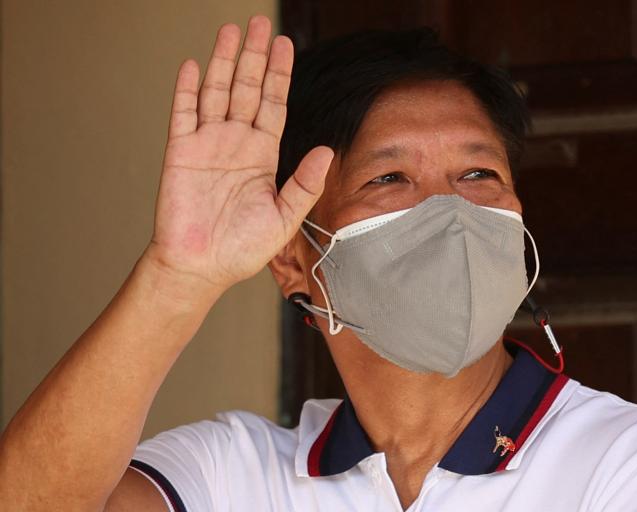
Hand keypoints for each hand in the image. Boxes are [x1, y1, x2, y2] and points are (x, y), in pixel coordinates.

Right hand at [146, 16, 332, 292]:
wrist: (201, 268)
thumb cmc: (242, 249)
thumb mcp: (284, 217)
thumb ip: (304, 184)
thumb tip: (326, 151)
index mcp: (262, 156)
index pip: (273, 105)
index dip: (278, 75)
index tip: (285, 46)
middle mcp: (236, 144)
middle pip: (246, 90)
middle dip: (254, 57)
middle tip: (259, 25)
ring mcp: (207, 145)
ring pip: (217, 93)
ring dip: (224, 62)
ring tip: (231, 31)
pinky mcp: (181, 153)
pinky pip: (184, 114)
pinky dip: (189, 90)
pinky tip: (196, 65)